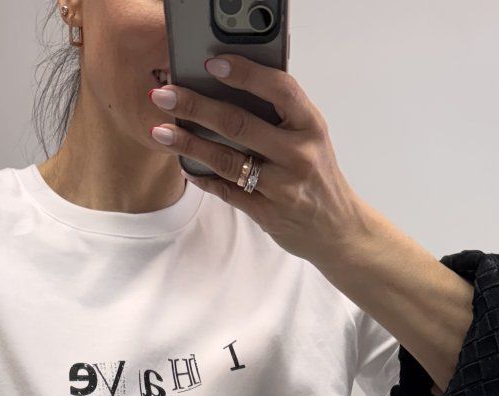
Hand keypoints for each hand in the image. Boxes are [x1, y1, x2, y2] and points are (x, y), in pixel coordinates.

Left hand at [148, 53, 360, 269]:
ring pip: (227, 160)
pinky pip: (228, 192)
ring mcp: (282, 187)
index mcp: (310, 125)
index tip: (213, 63)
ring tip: (161, 132)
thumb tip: (229, 89)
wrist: (337, 228)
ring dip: (189, 143)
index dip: (244, 73)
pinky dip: (203, 178)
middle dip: (196, 106)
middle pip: (239, 124)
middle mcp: (298, 154)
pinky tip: (185, 166)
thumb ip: (281, 115)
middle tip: (164, 95)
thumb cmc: (317, 174)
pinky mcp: (268, 213)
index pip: (278, 89)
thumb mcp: (312, 137)